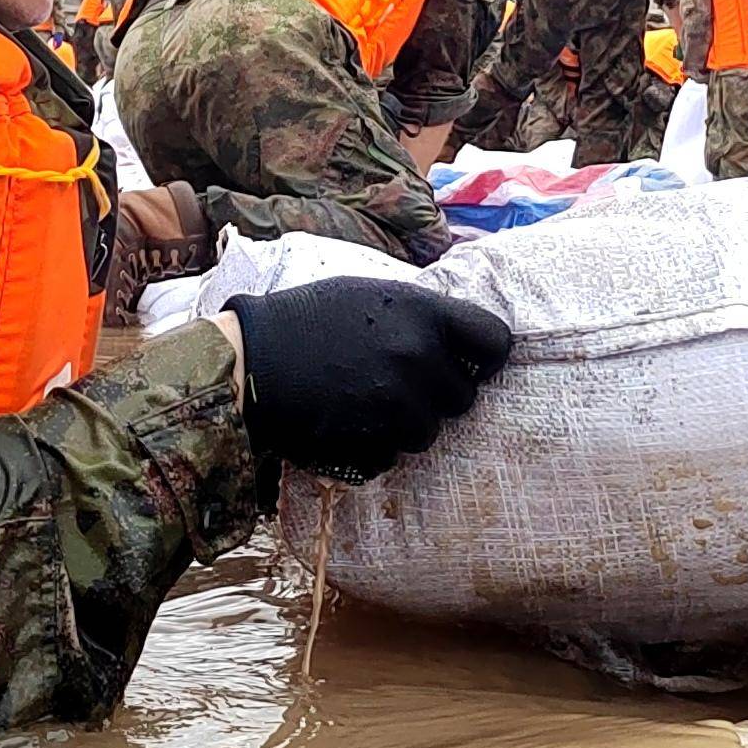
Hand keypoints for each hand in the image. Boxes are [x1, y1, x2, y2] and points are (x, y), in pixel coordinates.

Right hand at [231, 275, 516, 480]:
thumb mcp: (370, 293)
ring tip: (372, 403)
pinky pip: (395, 454)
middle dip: (439, 396)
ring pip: (430, 432)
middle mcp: (418, 357)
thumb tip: (458, 336)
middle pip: (464, 397)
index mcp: (423, 313)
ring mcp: (396, 402)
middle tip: (406, 385)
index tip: (474, 363)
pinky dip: (379, 446)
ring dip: (409, 424)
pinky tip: (352, 421)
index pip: (495, 340)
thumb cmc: (307, 318)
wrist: (252, 359)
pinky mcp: (373, 439)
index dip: (488, 356)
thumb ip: (420, 315)